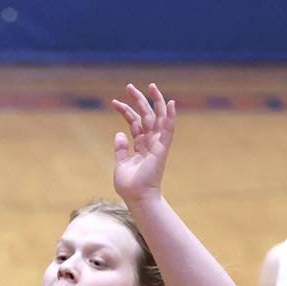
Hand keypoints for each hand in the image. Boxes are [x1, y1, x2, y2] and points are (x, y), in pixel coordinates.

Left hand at [111, 83, 175, 206]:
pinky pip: (168, 130)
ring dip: (155, 102)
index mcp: (140, 145)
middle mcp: (150, 142)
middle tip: (129, 86)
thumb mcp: (120, 164)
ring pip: (158, 118)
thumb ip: (120, 149)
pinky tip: (171, 103)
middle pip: (146, 116)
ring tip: (150, 86)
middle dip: (138, 100)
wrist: (137, 198)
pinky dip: (171, 117)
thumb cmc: (129, 186)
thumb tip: (119, 132)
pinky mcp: (162, 149)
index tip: (114, 102)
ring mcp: (157, 144)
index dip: (125, 111)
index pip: (134, 122)